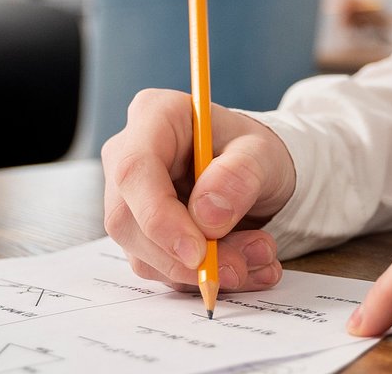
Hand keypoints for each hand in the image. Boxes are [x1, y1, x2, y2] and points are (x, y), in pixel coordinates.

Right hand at [102, 89, 296, 294]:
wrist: (257, 174)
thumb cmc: (253, 152)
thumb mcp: (263, 152)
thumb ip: (240, 175)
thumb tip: (208, 217)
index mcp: (154, 116)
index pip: (135, 171)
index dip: (159, 217)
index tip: (198, 253)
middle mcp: (128, 156)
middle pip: (128, 220)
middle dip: (184, 256)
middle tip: (239, 267)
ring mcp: (130, 199)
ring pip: (143, 253)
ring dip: (202, 270)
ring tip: (258, 256)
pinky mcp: (141, 234)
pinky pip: (161, 268)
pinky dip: (202, 277)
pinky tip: (245, 265)